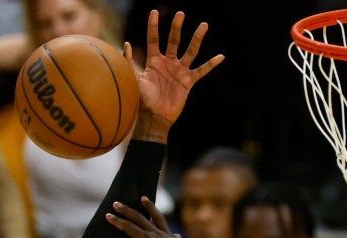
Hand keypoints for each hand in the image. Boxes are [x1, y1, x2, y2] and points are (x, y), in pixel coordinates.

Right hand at [103, 196, 193, 237]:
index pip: (127, 226)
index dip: (117, 220)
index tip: (108, 215)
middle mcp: (156, 233)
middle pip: (139, 218)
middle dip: (127, 210)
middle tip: (117, 203)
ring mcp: (167, 234)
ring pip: (157, 217)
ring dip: (149, 207)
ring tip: (143, 198)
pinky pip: (168, 229)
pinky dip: (163, 225)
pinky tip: (161, 227)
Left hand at [132, 10, 224, 139]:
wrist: (154, 118)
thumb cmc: (142, 101)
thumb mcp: (134, 79)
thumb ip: (129, 62)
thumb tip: (126, 43)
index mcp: (154, 61)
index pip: (154, 39)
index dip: (153, 26)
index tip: (154, 12)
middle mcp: (168, 63)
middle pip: (174, 41)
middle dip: (177, 27)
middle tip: (180, 14)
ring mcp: (179, 71)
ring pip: (190, 51)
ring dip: (197, 38)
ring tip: (204, 25)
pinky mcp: (188, 81)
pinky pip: (202, 71)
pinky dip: (211, 64)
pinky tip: (220, 56)